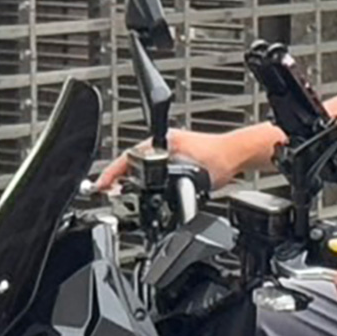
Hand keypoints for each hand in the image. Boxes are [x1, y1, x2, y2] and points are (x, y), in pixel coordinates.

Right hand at [94, 124, 283, 192]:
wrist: (235, 155)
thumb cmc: (218, 158)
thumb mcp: (188, 173)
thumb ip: (171, 182)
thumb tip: (154, 193)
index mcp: (160, 142)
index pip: (127, 158)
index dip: (111, 174)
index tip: (100, 186)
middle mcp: (161, 144)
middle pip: (130, 162)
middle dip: (116, 178)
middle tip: (105, 193)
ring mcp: (168, 150)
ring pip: (140, 166)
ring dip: (130, 179)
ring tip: (117, 193)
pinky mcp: (175, 158)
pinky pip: (152, 169)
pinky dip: (143, 179)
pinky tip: (142, 190)